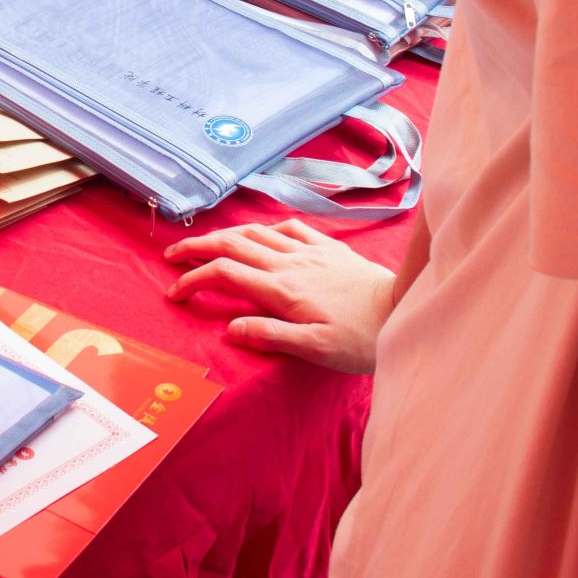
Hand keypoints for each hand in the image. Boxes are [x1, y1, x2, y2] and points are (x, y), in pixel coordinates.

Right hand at [164, 219, 394, 373]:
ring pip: (256, 231)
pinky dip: (267, 228)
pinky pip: (290, 228)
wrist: (404, 311)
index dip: (193, 280)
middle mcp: (291, 263)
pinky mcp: (330, 248)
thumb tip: (229, 328)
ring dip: (226, 234)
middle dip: (197, 247)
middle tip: (173, 256)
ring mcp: (311, 251)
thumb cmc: (362, 339)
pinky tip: (264, 235)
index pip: (224, 275)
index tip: (174, 294)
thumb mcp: (316, 349)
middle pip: (232, 244)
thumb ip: (270, 336)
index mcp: (282, 290)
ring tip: (208, 243)